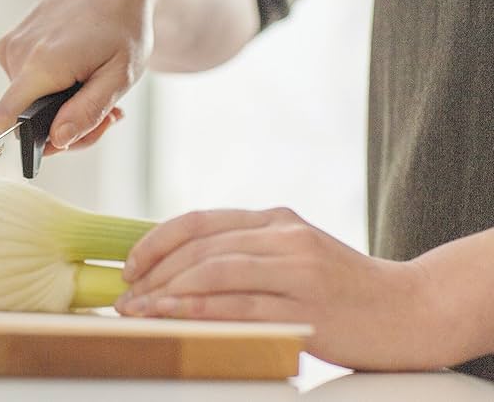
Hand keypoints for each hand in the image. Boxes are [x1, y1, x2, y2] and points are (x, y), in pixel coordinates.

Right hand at [0, 0, 154, 149]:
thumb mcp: (120, 75)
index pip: (5, 120)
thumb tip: (57, 141)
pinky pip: (24, 83)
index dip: (34, 141)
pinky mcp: (11, 42)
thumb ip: (87, 112)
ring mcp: (10, 46)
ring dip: (61, 105)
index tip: (71, 135)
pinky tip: (77, 72)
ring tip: (95, 85)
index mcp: (41, 65)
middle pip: (24, 118)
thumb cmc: (122, 26)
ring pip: (26, 102)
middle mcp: (17, 54)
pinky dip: (51, 87)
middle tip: (105, 113)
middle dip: (63, 125)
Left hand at [115, 207, 437, 369]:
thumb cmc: (342, 289)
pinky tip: (175, 318)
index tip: (129, 267)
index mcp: (273, 219)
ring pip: (214, 272)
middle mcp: (282, 234)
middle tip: (125, 299)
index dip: (155, 242)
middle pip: (199, 247)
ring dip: (167, 293)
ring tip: (140, 312)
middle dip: (153, 273)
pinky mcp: (309, 304)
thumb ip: (244, 255)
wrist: (412, 309)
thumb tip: (176, 275)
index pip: (198, 221)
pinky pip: (242, 304)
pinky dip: (200, 310)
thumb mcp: (291, 256)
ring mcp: (297, 266)